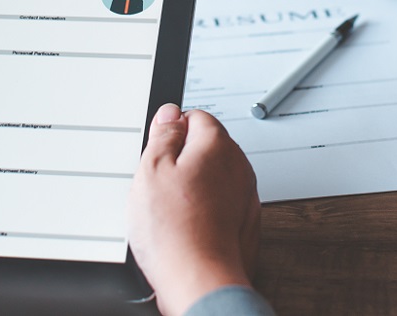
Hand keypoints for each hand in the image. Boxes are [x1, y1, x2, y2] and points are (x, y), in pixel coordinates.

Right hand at [128, 104, 260, 315]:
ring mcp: (245, 197)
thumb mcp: (151, 169)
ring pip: (215, 178)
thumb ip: (163, 135)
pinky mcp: (245, 224)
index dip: (172, 131)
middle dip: (183, 160)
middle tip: (158, 183)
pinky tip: (185, 227)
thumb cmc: (175, 231)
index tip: (158, 149)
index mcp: (217, 145)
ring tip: (169, 210)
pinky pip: (222, 206)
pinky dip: (206, 211)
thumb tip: (170, 114)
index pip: (196, 117)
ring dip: (194, 187)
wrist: (200, 282)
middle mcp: (239, 167)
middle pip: (207, 148)